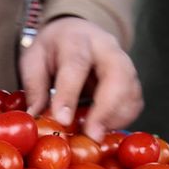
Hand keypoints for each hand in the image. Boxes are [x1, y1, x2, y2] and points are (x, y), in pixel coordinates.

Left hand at [21, 17, 142, 141]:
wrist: (76, 33)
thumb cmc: (53, 50)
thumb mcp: (34, 59)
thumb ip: (34, 86)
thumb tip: (34, 117)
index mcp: (76, 40)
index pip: (76, 65)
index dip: (69, 95)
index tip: (63, 120)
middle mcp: (107, 48)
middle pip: (117, 75)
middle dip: (106, 109)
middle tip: (92, 136)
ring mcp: (125, 63)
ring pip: (131, 91)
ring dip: (115, 118)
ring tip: (93, 133)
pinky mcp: (132, 80)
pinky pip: (135, 103)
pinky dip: (122, 120)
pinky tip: (103, 126)